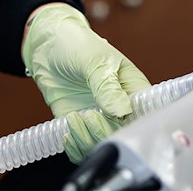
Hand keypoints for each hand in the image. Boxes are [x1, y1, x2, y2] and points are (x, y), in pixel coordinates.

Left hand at [23, 3, 150, 162]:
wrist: (47, 46)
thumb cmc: (77, 44)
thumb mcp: (94, 60)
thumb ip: (107, 87)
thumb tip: (122, 112)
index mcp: (133, 88)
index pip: (145, 114)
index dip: (134, 124)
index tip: (117, 120)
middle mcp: (119, 107)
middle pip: (122, 134)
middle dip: (104, 131)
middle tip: (89, 115)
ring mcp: (99, 117)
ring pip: (101, 143)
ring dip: (87, 139)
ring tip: (75, 118)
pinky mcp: (79, 125)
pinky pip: (82, 148)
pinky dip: (75, 147)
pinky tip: (68, 132)